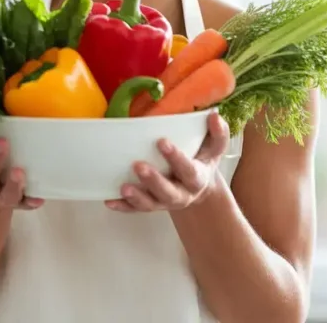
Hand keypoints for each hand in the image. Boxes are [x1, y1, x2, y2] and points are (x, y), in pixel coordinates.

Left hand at [106, 112, 230, 212]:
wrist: (198, 189)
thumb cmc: (202, 161)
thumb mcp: (214, 149)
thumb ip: (218, 134)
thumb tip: (213, 116)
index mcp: (197, 179)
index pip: (188, 170)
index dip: (175, 158)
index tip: (161, 142)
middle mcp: (181, 194)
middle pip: (168, 193)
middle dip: (153, 181)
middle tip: (137, 165)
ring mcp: (163, 202)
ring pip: (150, 204)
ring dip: (136, 197)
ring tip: (123, 187)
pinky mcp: (150, 205)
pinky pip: (135, 210)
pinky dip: (123, 207)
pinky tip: (109, 200)